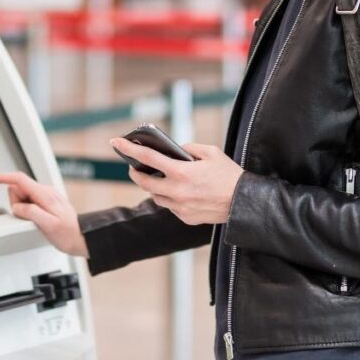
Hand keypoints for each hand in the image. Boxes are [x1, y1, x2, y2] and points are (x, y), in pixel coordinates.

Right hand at [0, 172, 88, 257]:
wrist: (82, 237)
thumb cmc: (68, 234)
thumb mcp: (48, 225)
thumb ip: (31, 213)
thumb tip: (18, 206)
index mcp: (45, 194)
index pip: (19, 179)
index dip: (1, 178)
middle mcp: (46, 191)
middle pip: (18, 188)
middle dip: (16, 203)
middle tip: (27, 218)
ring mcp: (46, 196)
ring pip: (22, 196)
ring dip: (22, 209)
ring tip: (34, 221)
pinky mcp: (46, 202)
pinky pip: (28, 202)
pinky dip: (26, 210)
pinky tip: (35, 220)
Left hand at [110, 138, 243, 225]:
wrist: (243, 203)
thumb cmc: (229, 175)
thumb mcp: (210, 152)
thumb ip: (189, 149)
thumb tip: (175, 151)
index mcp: (181, 172)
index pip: (147, 158)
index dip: (128, 148)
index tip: (115, 141)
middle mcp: (177, 191)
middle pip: (144, 182)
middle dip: (135, 173)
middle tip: (133, 167)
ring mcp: (180, 207)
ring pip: (155, 197)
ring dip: (152, 187)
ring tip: (154, 178)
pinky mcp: (185, 218)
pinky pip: (170, 206)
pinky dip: (168, 197)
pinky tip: (175, 191)